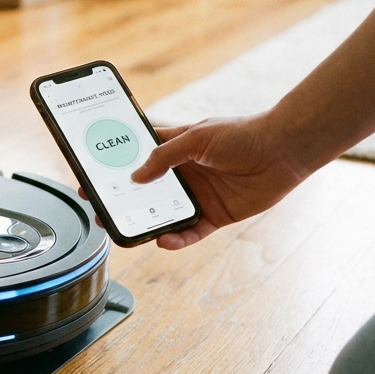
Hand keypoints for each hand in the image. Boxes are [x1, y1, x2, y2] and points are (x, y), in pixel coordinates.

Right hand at [76, 114, 306, 248]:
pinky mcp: (214, 216)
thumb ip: (164, 156)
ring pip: (162, 215)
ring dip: (144, 223)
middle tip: (100, 209)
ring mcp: (196, 196)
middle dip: (121, 201)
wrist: (283, 150)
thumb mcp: (196, 137)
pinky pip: (189, 233)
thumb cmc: (241, 134)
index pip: (135, 159)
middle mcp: (181, 174)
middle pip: (143, 192)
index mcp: (173, 149)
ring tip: (125, 230)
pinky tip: (164, 240)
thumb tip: (136, 178)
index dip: (113, 169)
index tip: (91, 177)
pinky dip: (176, 239)